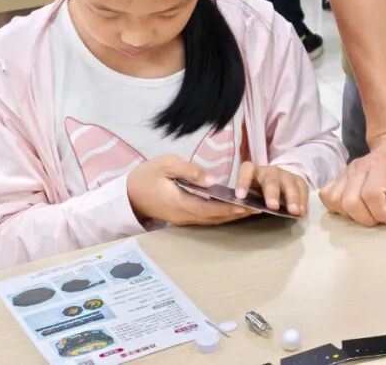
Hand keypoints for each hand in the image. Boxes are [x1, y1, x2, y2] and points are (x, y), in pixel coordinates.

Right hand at [127, 155, 254, 225]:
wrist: (128, 194)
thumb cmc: (147, 175)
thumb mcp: (166, 164)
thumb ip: (189, 170)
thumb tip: (212, 180)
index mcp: (179, 202)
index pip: (209, 209)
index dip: (228, 208)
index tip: (246, 206)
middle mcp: (182, 216)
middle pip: (214, 218)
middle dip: (236, 214)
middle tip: (257, 208)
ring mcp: (182, 219)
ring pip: (211, 220)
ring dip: (230, 216)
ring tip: (251, 209)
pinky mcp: (182, 218)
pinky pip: (205, 219)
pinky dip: (220, 215)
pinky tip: (232, 209)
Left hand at [235, 162, 308, 216]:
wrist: (276, 182)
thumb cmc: (257, 190)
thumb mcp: (248, 194)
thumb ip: (242, 203)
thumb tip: (239, 211)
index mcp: (254, 171)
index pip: (247, 170)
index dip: (243, 181)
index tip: (241, 196)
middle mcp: (270, 171)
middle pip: (271, 178)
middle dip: (272, 192)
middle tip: (272, 206)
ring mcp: (285, 174)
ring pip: (289, 183)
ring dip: (292, 198)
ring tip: (294, 211)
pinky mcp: (298, 180)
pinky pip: (302, 187)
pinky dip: (303, 200)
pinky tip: (302, 211)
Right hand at [319, 131, 385, 226]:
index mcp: (382, 163)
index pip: (371, 193)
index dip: (382, 213)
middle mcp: (360, 167)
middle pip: (351, 202)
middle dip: (368, 218)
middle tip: (384, 216)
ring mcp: (347, 171)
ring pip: (337, 202)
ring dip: (354, 215)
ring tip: (371, 212)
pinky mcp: (340, 177)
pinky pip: (328, 196)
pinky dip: (338, 208)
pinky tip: (355, 208)